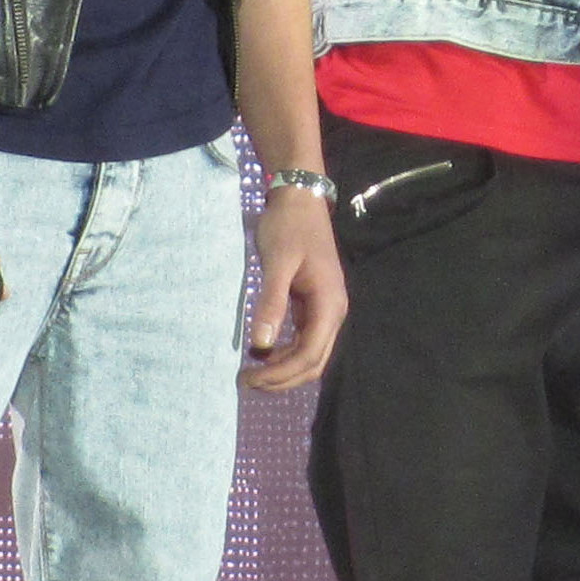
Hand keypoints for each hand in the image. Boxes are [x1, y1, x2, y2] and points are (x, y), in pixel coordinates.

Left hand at [244, 185, 349, 387]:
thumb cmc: (288, 228)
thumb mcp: (277, 263)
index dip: (280, 373)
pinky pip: (306, 340)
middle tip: (245, 381)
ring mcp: (326, 309)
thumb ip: (271, 303)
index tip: (248, 377)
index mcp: (329, 304)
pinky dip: (286, 354)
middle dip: (281, 378)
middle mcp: (334, 312)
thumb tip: (260, 345)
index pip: (308, 355)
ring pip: (311, 355)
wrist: (300, 199)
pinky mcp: (315, 305)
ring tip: (252, 372)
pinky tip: (264, 353)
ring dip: (284, 370)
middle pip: (313, 363)